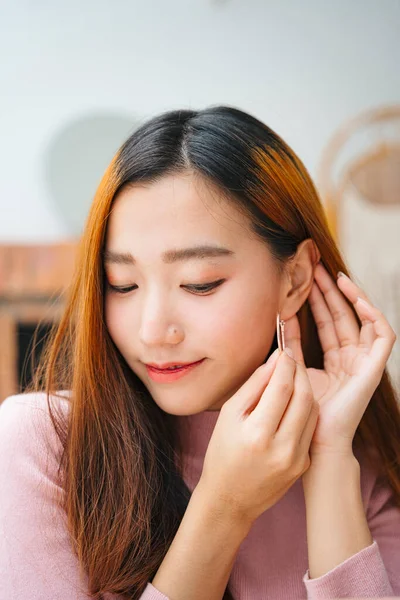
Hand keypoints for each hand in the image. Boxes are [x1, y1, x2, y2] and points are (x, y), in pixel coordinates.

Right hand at [199, 349, 318, 525]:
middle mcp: (281, 448)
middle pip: (304, 397)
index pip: (281, 388)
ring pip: (313, 411)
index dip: (284, 364)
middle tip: (290, 360)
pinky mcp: (304, 464)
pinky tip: (292, 403)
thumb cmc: (222, 453)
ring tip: (291, 378)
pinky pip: (310, 427)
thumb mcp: (229, 416)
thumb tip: (274, 362)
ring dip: (305, 389)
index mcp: (257, 434)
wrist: (230, 499)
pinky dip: (305, 409)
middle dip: (299, 373)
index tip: (283, 351)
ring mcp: (296, 459)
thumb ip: (253, 387)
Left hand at [284, 262, 396, 457]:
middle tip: (315, 267)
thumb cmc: (303, 409)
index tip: (305, 278)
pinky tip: (358, 298)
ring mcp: (365, 362)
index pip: (329, 321)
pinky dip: (374, 314)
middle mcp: (352, 357)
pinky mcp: (376, 368)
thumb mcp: (295, 367)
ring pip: (363, 319)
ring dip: (351, 296)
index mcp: (336, 359)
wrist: (312, 438)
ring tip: (334, 276)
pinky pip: (383, 335)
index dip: (319, 299)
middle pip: (344, 315)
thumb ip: (292, 343)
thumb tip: (282, 315)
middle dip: (330, 291)